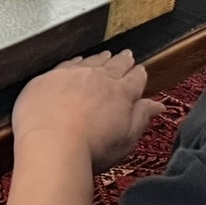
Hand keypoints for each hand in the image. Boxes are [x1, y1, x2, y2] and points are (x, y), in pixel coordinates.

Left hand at [11, 50, 161, 172]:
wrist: (52, 144)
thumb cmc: (90, 149)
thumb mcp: (126, 139)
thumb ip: (141, 118)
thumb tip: (156, 105)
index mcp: (120, 93)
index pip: (134, 79)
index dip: (139, 74)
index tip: (140, 70)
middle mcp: (98, 78)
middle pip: (114, 65)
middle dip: (123, 61)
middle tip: (127, 56)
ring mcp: (72, 75)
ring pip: (90, 62)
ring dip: (100, 59)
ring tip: (106, 55)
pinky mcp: (49, 78)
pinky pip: (66, 65)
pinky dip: (74, 62)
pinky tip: (76, 62)